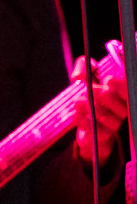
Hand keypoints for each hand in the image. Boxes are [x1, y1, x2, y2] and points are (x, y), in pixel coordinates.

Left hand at [72, 41, 128, 163]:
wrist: (85, 125)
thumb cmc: (88, 98)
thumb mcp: (85, 78)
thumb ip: (85, 67)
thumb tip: (86, 66)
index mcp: (121, 96)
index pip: (128, 90)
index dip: (121, 86)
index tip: (108, 80)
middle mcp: (121, 110)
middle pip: (118, 104)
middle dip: (103, 95)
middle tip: (90, 90)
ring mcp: (114, 124)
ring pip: (106, 116)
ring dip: (90, 107)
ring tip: (78, 102)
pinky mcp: (103, 136)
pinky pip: (95, 129)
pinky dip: (82, 120)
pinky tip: (75, 115)